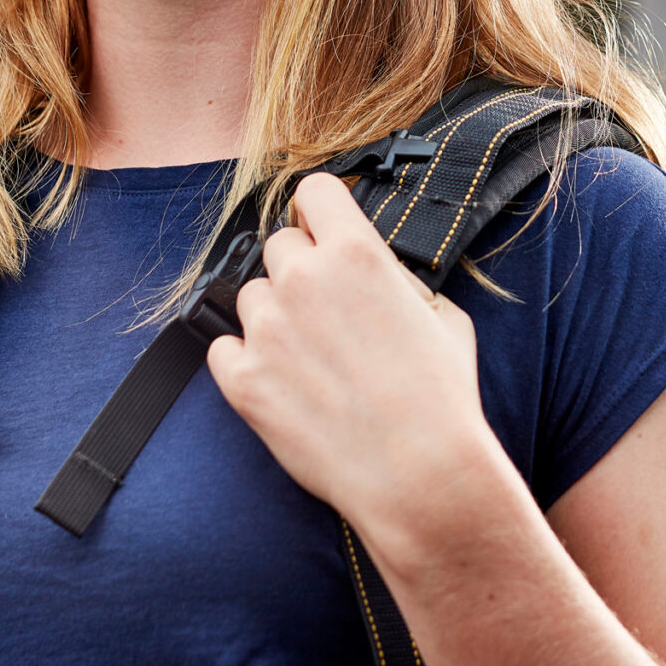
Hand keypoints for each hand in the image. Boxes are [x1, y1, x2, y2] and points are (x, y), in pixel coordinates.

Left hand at [204, 174, 504, 532]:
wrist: (419, 474)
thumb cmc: (440, 398)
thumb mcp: (442, 313)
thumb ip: (396, 278)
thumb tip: (375, 269)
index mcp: (357, 253)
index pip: (313, 192)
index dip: (320, 212)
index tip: (323, 231)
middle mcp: (304, 280)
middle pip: (280, 245)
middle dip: (301, 270)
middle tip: (327, 312)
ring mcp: (267, 329)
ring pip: (250, 295)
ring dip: (273, 315)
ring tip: (310, 357)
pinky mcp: (242, 379)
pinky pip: (223, 347)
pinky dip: (246, 360)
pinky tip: (283, 382)